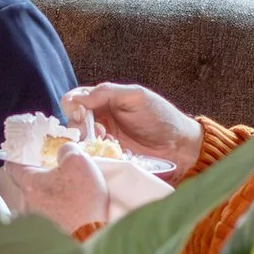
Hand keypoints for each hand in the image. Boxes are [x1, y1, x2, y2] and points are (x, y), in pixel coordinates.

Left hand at [11, 146, 113, 231]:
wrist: (93, 234)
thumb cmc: (82, 198)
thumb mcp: (78, 162)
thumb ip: (67, 150)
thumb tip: (64, 151)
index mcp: (30, 183)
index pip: (12, 166)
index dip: (19, 155)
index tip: (26, 151)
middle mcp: (30, 201)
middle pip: (30, 180)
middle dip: (42, 171)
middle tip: (56, 164)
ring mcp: (40, 216)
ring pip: (42, 194)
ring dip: (53, 187)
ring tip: (70, 183)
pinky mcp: (52, 227)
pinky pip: (52, 208)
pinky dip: (61, 201)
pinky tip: (75, 199)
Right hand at [63, 83, 199, 171]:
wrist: (180, 147)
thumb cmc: (160, 117)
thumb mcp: (134, 97)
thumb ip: (105, 92)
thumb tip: (76, 99)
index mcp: (103, 101)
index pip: (74, 100)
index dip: (72, 106)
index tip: (81, 114)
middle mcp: (99, 121)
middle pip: (72, 123)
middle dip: (77, 128)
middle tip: (92, 133)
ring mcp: (103, 142)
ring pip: (79, 143)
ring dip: (85, 143)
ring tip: (102, 144)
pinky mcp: (108, 160)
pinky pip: (91, 159)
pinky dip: (93, 157)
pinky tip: (105, 155)